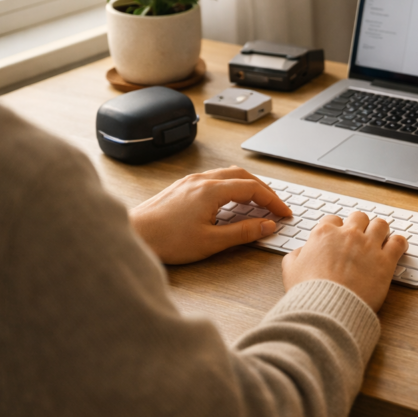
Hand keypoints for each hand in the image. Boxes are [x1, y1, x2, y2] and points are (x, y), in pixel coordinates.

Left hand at [130, 167, 291, 264]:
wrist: (133, 235)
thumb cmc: (166, 240)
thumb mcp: (211, 242)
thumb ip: (243, 232)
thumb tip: (267, 225)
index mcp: (211, 190)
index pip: (254, 188)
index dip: (273, 201)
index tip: (284, 213)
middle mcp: (202, 180)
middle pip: (243, 176)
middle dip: (264, 190)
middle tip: (275, 206)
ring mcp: (190, 181)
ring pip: (228, 175)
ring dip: (248, 186)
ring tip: (258, 204)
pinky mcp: (182, 187)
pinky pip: (215, 179)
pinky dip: (231, 187)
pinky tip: (231, 202)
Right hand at [282, 211, 406, 311]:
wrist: (327, 309)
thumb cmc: (309, 292)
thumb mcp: (290, 270)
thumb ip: (296, 255)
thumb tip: (301, 252)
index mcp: (324, 234)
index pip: (333, 219)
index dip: (336, 228)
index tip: (338, 236)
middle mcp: (348, 235)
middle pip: (359, 217)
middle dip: (359, 225)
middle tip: (360, 236)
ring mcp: (368, 246)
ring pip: (381, 224)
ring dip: (380, 230)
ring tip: (380, 239)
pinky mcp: (385, 261)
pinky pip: (398, 242)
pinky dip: (399, 243)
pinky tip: (397, 248)